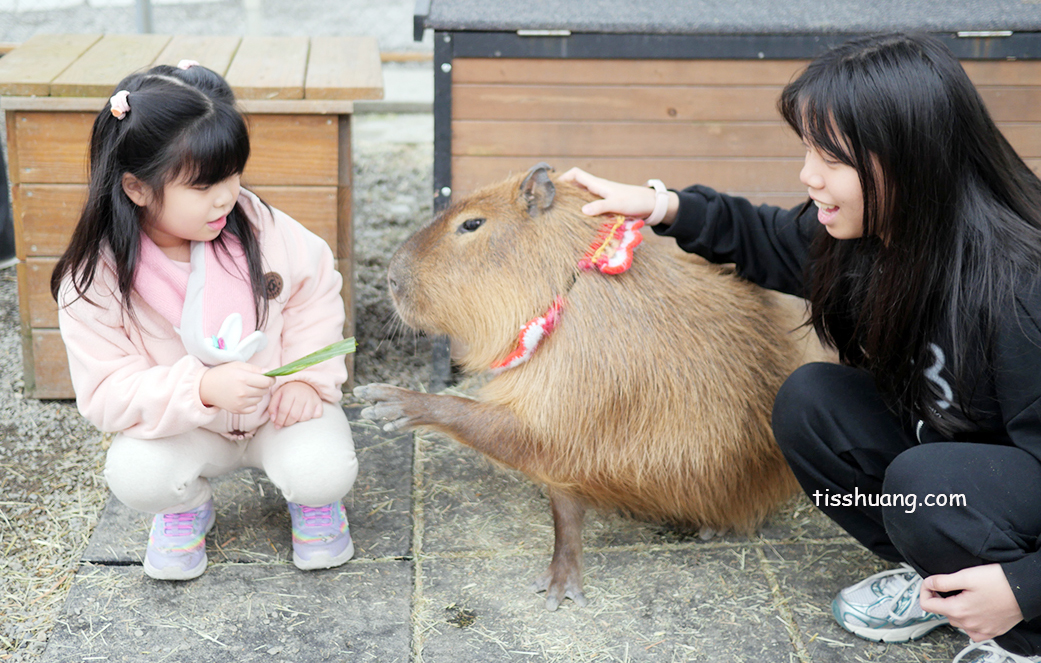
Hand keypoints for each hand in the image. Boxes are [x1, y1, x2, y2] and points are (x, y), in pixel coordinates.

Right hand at [199, 362, 274, 413]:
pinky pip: (254, 408)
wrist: (206, 387)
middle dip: (263, 385)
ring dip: (257, 394)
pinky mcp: (237, 410)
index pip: (267, 381)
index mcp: (243, 378)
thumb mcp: (238, 365)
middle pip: (265, 390)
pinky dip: (252, 403)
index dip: (271, 379)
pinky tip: (243, 397)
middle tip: (254, 382)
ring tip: (246, 388)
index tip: (268, 377)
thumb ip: (255, 368)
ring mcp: (240, 403)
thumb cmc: (223, 373)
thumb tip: (270, 372)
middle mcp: (242, 392)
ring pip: (260, 399)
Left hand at [267, 381, 323, 428]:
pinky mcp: (319, 402)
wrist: (303, 383)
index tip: (277, 426)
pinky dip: (311, 418)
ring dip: (298, 421)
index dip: (280, 420)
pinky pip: (316, 416)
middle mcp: (302, 394)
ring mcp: (312, 398)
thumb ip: (272, 408)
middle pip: (294, 415)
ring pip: (306, 417)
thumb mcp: (277, 396)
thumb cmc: (288, 392)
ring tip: (294, 418)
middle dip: (288, 423)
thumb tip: (274, 420)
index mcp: (290, 391)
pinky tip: (305, 414)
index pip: (284, 410)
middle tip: (284, 424)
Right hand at [559, 167, 677, 224]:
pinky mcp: (605, 205)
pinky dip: (581, 209)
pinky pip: (588, 205)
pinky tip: (577, 219)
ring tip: (560, 212)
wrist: (650, 204)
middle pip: (575, 185)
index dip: (563, 177)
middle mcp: (597, 189)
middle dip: (563, 191)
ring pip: (581, 196)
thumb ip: (600, 207)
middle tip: (551, 202)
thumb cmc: (634, 201)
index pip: (576, 174)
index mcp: (598, 184)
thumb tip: (582, 211)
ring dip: (571, 201)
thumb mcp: (616, 204)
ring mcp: (600, 197)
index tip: (551, 186)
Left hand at [919, 564, 1022, 640]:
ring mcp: (980, 630)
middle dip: (941, 598)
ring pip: (957, 621)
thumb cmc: (999, 582)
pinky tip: (974, 610)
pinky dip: (969, 621)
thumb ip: (943, 581)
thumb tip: (929, 583)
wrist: (1025, 590)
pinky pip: (972, 631)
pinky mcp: (992, 632)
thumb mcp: (966, 576)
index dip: (925, 590)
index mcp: (958, 610)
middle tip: (949, 585)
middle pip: (942, 612)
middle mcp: (968, 624)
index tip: (930, 583)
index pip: (927, 605)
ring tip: (965, 595)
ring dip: (955, 609)